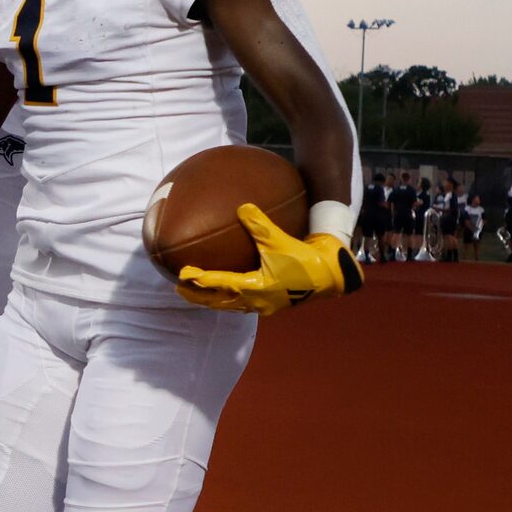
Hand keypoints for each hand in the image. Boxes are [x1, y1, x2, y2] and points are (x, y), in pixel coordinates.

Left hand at [175, 205, 364, 314]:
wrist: (332, 275)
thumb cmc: (307, 259)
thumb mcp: (282, 240)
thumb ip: (260, 225)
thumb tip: (243, 207)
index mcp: (257, 288)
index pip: (222, 284)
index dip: (201, 280)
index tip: (183, 274)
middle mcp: (258, 301)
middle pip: (220, 301)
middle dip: (199, 295)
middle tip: (179, 287)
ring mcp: (265, 304)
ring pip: (231, 304)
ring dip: (212, 298)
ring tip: (196, 291)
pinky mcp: (273, 302)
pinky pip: (245, 301)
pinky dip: (230, 296)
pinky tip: (227, 288)